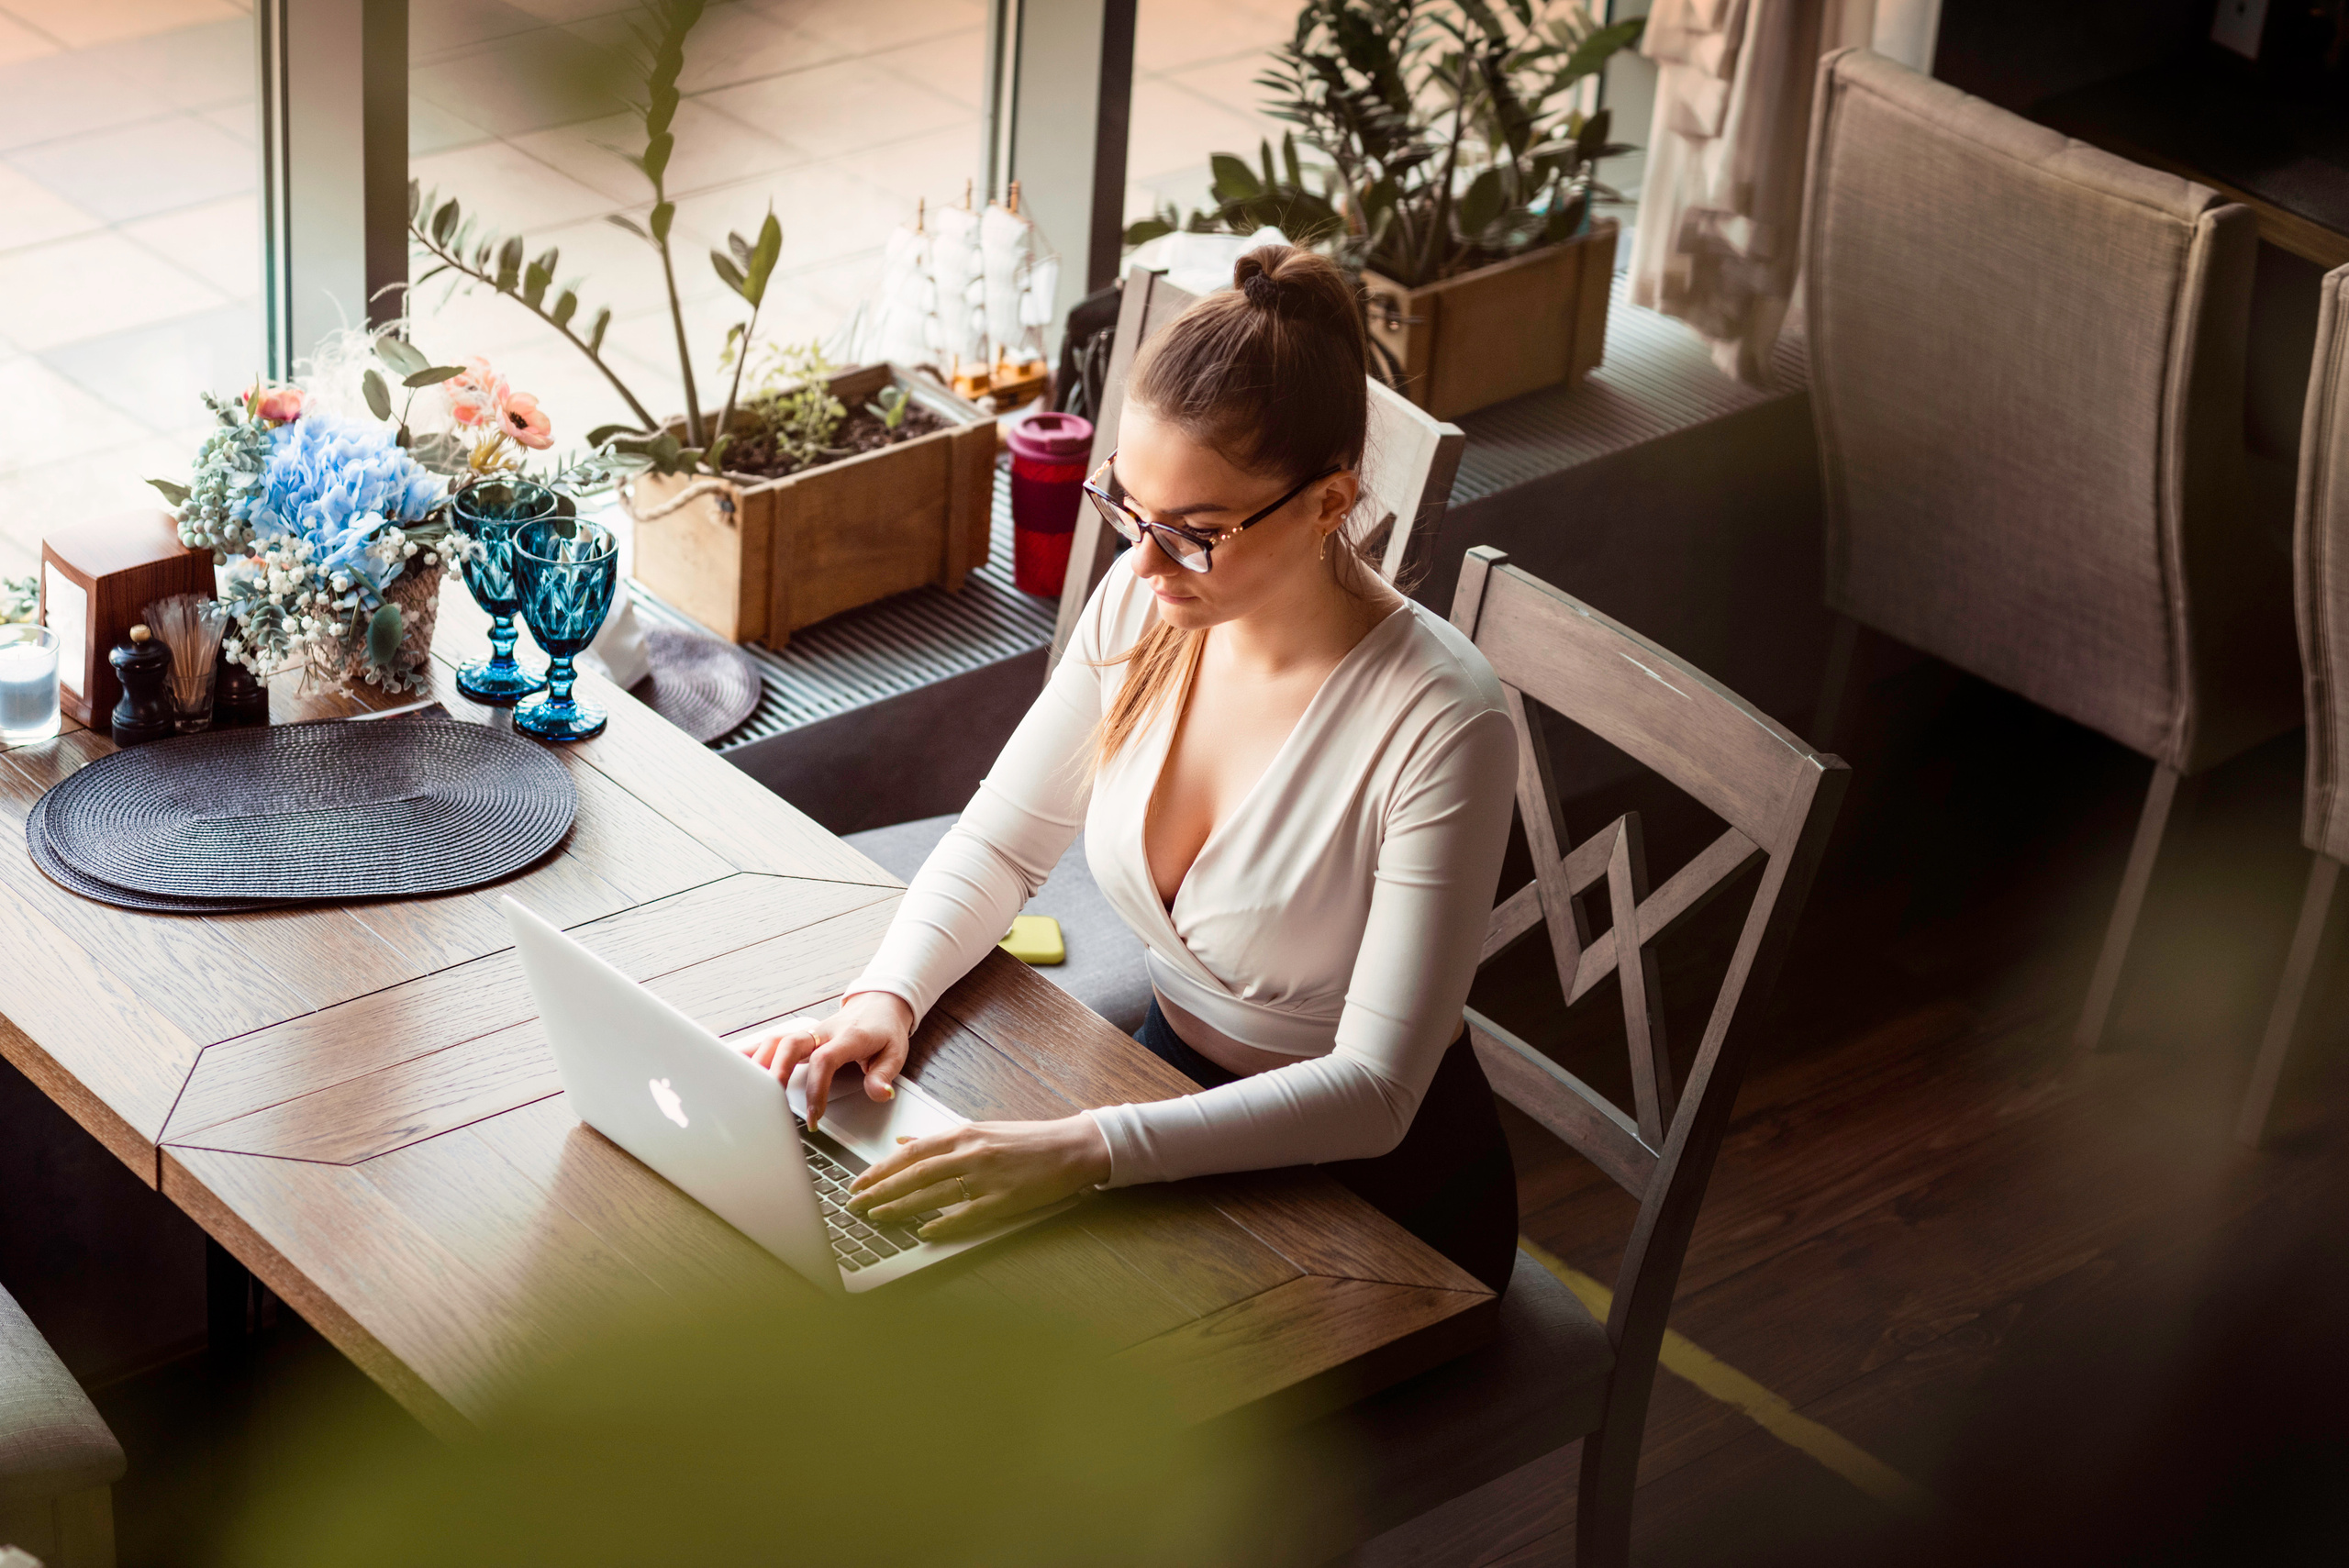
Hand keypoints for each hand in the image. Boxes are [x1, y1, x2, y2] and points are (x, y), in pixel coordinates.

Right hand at [740, 991, 913, 1126]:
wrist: (879, 1005)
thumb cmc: (884, 1031)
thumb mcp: (895, 1053)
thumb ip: (884, 1075)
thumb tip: (880, 1094)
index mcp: (848, 1037)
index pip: (825, 1059)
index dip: (817, 1087)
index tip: (814, 1116)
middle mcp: (824, 1032)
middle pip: (791, 1044)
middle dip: (776, 1071)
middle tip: (768, 1101)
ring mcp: (809, 1032)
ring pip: (776, 1040)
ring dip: (759, 1062)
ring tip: (745, 1088)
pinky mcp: (799, 1035)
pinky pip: (771, 1040)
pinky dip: (751, 1053)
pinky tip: (733, 1066)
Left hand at [846, 1116, 1111, 1240]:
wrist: (1072, 1147)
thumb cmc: (1026, 1140)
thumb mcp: (980, 1130)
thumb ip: (939, 1139)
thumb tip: (904, 1141)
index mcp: (963, 1134)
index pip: (911, 1154)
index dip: (880, 1170)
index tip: (857, 1183)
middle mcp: (971, 1153)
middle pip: (914, 1174)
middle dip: (880, 1191)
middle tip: (855, 1206)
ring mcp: (987, 1177)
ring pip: (933, 1194)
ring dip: (901, 1207)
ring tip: (877, 1218)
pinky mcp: (1005, 1199)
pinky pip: (967, 1214)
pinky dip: (943, 1224)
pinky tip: (924, 1233)